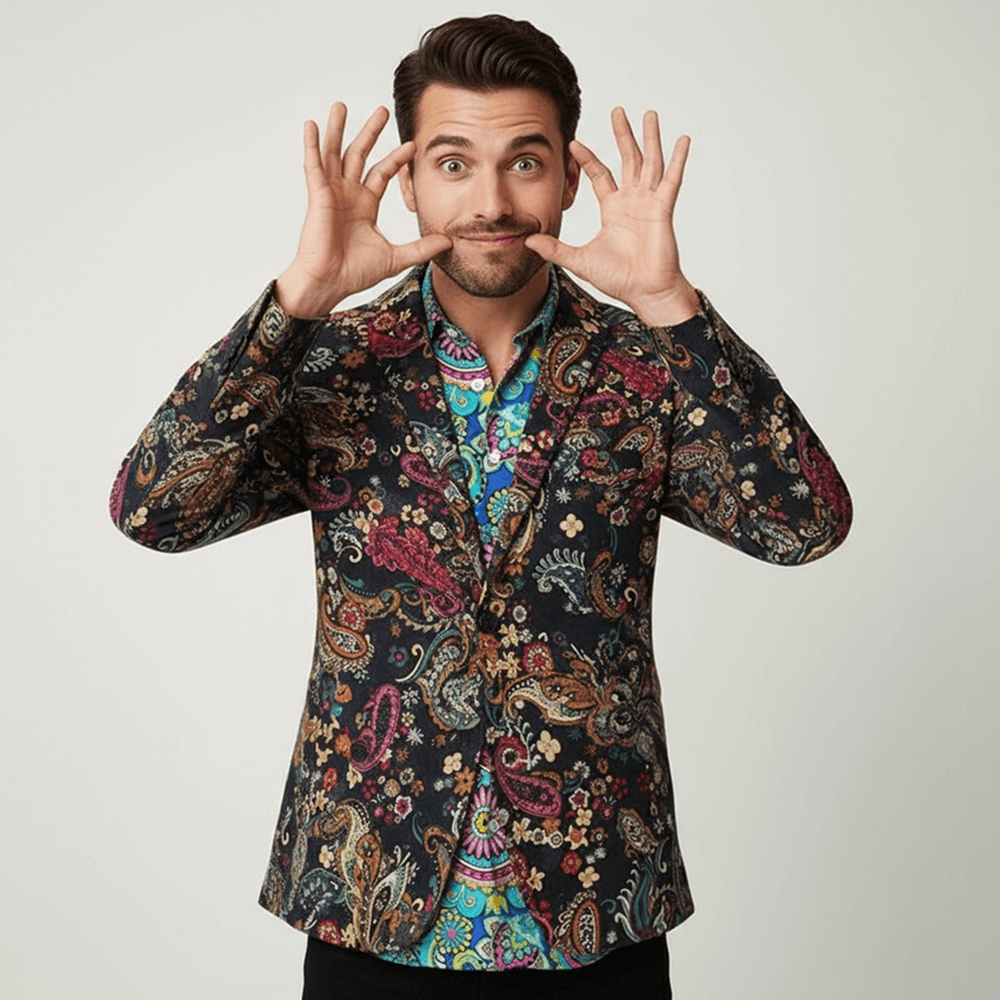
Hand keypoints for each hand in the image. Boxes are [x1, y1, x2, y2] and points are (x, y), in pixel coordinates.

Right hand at [276, 103, 451, 317]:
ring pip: (335, 154)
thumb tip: (449, 242)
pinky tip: (311, 125)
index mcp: (365, 205)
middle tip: (381, 110)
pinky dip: (311, 145)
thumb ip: (421, 248)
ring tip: (341, 105)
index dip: (396, 158)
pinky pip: (314, 166)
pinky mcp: (318, 196)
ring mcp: (331, 193)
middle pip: (360, 155)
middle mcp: (348, 195)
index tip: (413, 144)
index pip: (382, 173)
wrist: (330, 283)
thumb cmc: (355, 273)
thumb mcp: (396, 257)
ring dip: (338, 129)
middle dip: (370, 132)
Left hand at [524, 107, 699, 326]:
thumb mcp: (579, 260)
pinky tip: (682, 139)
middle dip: (623, 135)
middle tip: (617, 109)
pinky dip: (677, 159)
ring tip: (649, 113)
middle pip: (627, 159)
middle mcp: (632, 201)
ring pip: (650, 161)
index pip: (600, 175)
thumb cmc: (618, 278)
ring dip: (650, 137)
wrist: (644, 292)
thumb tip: (528, 241)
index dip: (588, 158)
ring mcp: (649, 202)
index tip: (574, 143)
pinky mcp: (663, 209)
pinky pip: (671, 179)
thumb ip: (555, 249)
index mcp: (613, 209)